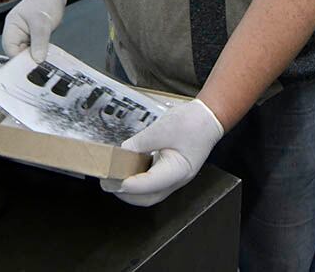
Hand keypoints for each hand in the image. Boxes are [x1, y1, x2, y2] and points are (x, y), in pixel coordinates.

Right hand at [1, 0, 67, 61]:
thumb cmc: (45, 1)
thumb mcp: (41, 23)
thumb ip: (39, 42)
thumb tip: (37, 59)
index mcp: (12, 27)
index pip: (10, 49)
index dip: (19, 59)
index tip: (31, 65)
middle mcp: (16, 32)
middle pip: (17, 53)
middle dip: (28, 59)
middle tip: (40, 64)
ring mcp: (25, 36)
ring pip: (26, 53)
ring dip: (35, 57)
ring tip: (45, 59)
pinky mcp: (33, 38)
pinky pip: (34, 50)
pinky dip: (40, 53)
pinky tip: (47, 55)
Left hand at [101, 98, 223, 206]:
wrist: (207, 117)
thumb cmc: (192, 123)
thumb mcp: (162, 129)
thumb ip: (141, 143)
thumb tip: (122, 152)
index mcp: (178, 171)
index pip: (150, 185)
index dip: (130, 185)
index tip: (112, 181)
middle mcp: (176, 179)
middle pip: (148, 197)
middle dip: (126, 194)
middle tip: (107, 183)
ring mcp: (173, 177)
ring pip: (149, 193)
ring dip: (130, 189)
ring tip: (113, 178)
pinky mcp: (168, 171)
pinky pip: (150, 182)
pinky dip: (136, 179)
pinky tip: (125, 169)